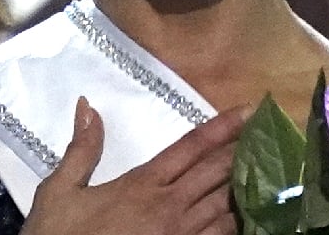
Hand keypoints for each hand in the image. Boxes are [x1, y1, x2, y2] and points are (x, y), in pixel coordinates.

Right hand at [22, 97, 249, 234]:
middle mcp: (168, 206)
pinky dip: (239, 225)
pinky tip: (251, 215)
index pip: (190, 147)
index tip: (248, 110)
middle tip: (268, 133)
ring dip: (246, 186)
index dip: (222, 127)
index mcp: (142, 184)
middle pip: (216, 172)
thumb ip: (81, 149)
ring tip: (268, 169)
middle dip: (243, 150)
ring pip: (226, 206)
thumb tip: (88, 106)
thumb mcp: (60, 191)